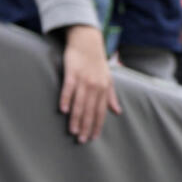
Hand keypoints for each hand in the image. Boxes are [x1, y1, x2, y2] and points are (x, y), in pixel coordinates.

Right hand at [59, 24, 121, 143]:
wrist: (87, 41)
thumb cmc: (97, 63)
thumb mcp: (108, 79)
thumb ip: (111, 97)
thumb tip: (117, 112)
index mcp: (105, 89)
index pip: (101, 112)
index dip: (97, 125)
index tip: (92, 137)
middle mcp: (96, 86)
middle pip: (90, 110)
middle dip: (86, 126)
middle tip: (81, 140)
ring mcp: (84, 79)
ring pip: (80, 102)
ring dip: (76, 118)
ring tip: (72, 131)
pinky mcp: (72, 72)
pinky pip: (69, 88)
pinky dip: (66, 99)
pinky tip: (63, 110)